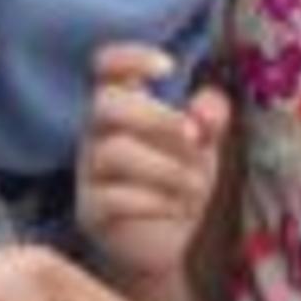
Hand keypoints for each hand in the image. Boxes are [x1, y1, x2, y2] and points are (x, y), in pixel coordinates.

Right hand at [77, 44, 230, 297]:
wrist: (167, 244)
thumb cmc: (180, 180)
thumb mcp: (205, 144)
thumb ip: (210, 118)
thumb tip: (203, 110)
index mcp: (122, 105)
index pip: (106, 65)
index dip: (129, 57)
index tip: (169, 68)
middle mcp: (98, 133)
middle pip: (104, 104)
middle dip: (155, 116)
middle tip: (194, 136)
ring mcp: (89, 173)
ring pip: (112, 152)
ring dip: (166, 166)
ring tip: (197, 185)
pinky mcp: (91, 211)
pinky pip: (112, 198)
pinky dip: (154, 201)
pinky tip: (179, 208)